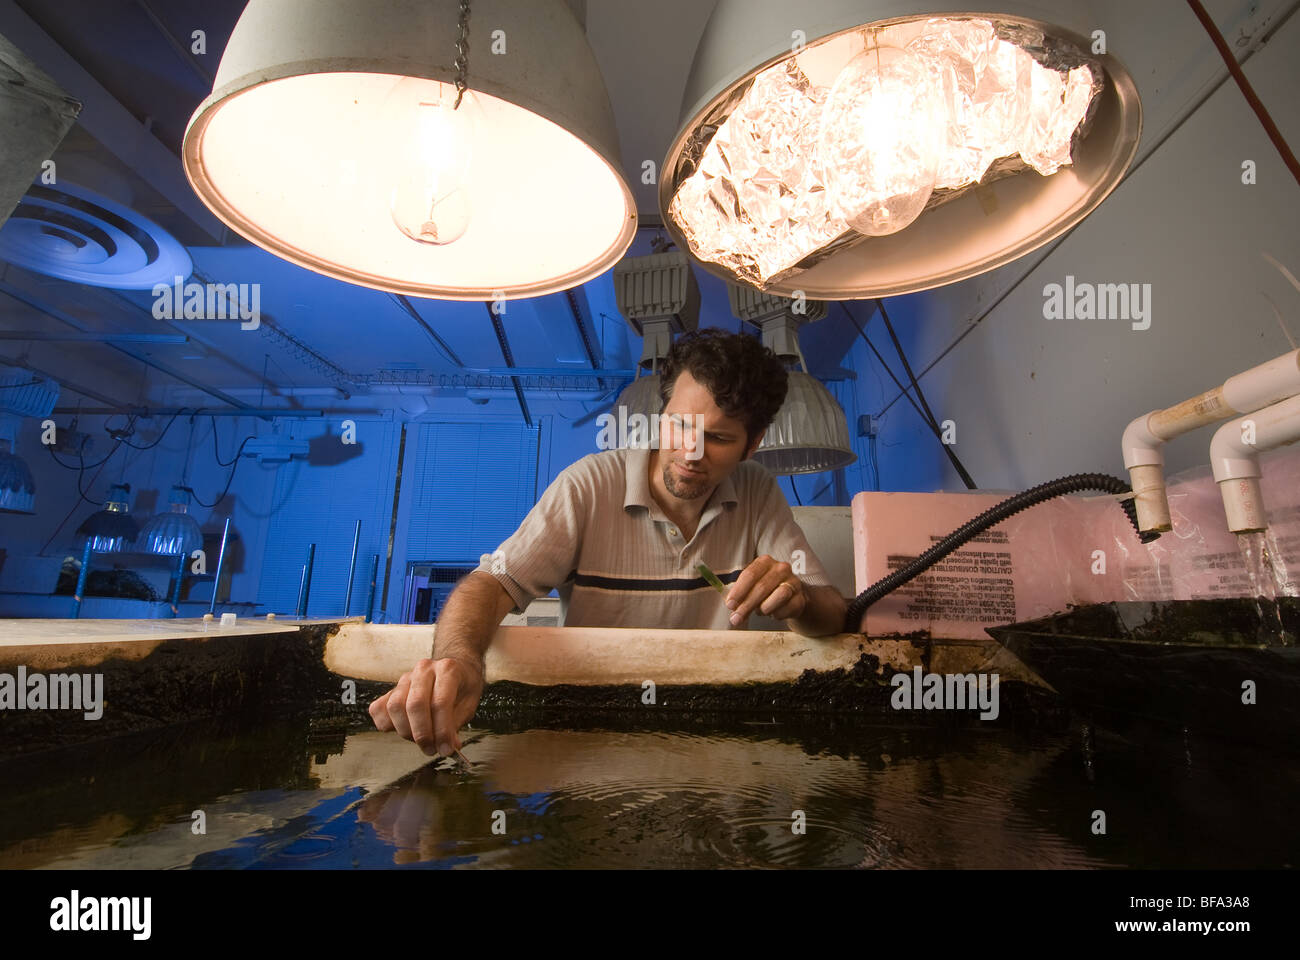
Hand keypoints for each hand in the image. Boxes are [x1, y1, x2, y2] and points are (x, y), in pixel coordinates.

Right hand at [368, 657, 483, 755]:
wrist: (456, 669)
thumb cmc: (462, 688)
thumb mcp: (468, 705)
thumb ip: (455, 725)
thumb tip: (448, 747)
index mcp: (447, 670)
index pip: (439, 702)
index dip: (442, 731)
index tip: (446, 749)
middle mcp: (424, 670)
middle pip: (415, 704)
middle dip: (422, 734)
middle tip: (431, 749)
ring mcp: (405, 678)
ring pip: (394, 706)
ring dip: (406, 731)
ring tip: (421, 741)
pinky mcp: (391, 689)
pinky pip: (379, 708)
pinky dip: (386, 724)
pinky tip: (403, 730)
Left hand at [724, 554, 806, 625]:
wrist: (791, 599)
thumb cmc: (766, 592)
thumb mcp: (751, 589)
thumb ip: (740, 596)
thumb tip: (731, 606)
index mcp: (765, 562)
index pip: (750, 574)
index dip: (738, 591)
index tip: (730, 605)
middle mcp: (781, 568)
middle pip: (761, 587)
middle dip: (746, 605)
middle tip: (736, 618)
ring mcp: (793, 582)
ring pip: (779, 596)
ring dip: (764, 608)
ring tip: (760, 611)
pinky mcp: (801, 598)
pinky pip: (787, 609)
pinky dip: (777, 615)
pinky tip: (773, 613)